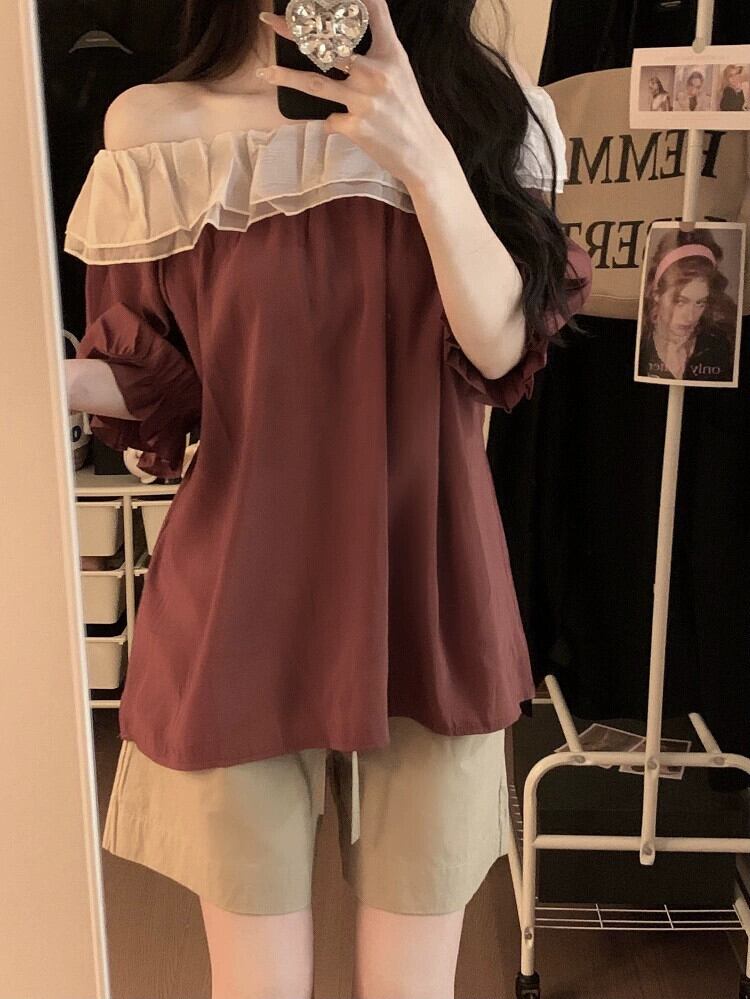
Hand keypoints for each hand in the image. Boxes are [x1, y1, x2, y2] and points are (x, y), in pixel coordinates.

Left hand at [256, 0, 449, 188]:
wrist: (421, 152)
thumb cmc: (407, 110)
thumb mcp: (399, 71)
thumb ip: (377, 49)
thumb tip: (344, 35)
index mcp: (391, 54)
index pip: (372, 10)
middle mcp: (375, 73)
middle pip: (328, 43)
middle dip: (294, 30)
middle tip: (270, 21)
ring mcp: (363, 100)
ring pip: (314, 83)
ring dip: (285, 77)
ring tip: (264, 73)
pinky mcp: (355, 126)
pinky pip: (329, 119)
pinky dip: (331, 121)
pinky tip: (341, 123)